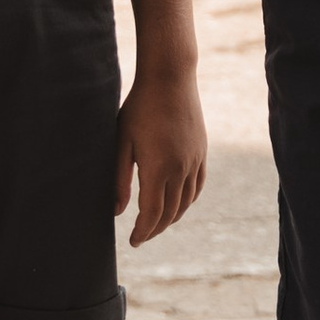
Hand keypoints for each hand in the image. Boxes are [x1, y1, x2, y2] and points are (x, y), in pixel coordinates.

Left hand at [116, 56, 207, 244]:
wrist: (171, 77)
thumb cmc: (139, 107)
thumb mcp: (122, 142)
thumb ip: (119, 179)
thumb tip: (117, 212)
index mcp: (158, 168)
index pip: (152, 214)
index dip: (142, 232)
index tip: (133, 241)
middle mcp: (181, 169)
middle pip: (170, 213)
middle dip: (155, 229)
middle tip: (141, 236)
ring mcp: (195, 161)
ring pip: (186, 202)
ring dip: (172, 218)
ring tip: (156, 223)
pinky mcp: (202, 152)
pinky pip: (198, 186)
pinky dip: (188, 201)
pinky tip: (178, 203)